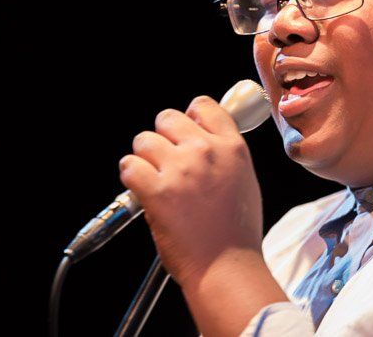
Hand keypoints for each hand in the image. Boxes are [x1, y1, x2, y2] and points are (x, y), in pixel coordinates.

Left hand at [118, 95, 263, 288]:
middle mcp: (205, 152)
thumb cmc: (236, 232)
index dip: (189, 116)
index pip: (203, 106)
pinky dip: (130, 178)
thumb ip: (224, 153)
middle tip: (166, 161)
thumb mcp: (244, 179)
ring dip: (144, 158)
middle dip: (162, 137)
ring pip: (143, 140)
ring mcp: (180, 170)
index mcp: (231, 147)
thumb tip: (202, 136)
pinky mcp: (156, 190)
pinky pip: (129, 166)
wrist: (226, 267)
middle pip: (167, 118)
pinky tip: (142, 190)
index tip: (183, 129)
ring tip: (155, 180)